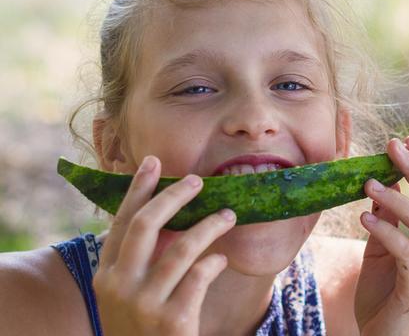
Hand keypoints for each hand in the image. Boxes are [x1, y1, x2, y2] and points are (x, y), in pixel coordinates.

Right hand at [93, 156, 235, 335]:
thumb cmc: (144, 329)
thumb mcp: (130, 295)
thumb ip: (141, 262)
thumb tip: (167, 216)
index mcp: (106, 276)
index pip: (121, 222)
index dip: (138, 190)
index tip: (152, 162)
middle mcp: (119, 287)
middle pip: (145, 226)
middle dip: (173, 197)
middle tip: (198, 180)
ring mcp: (144, 305)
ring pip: (180, 249)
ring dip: (208, 226)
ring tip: (228, 215)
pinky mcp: (172, 321)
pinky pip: (198, 278)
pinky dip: (213, 263)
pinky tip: (221, 259)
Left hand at [354, 136, 408, 335]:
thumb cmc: (382, 297)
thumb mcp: (381, 251)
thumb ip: (387, 220)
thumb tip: (383, 184)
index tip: (407, 140)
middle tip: (393, 145)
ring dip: (398, 199)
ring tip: (369, 183)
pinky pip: (406, 252)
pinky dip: (385, 231)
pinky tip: (362, 217)